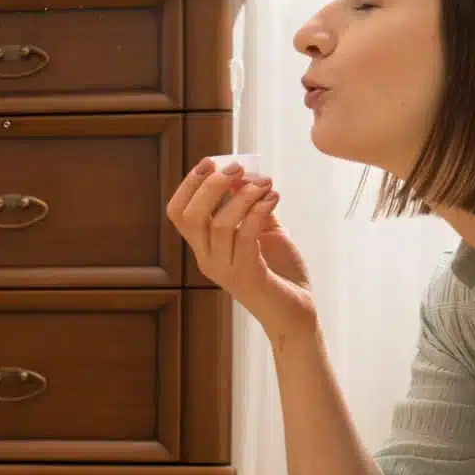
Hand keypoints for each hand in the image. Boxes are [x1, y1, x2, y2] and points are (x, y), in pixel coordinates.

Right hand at [166, 159, 315, 341]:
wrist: (296, 311)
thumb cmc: (279, 271)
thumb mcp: (263, 230)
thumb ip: (249, 205)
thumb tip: (240, 175)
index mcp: (204, 247)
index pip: (178, 213)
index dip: (189, 185)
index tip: (211, 162)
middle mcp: (207, 259)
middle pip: (191, 216)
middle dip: (212, 185)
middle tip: (237, 169)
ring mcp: (225, 269)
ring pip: (220, 224)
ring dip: (244, 196)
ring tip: (265, 184)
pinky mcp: (248, 275)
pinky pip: (246, 236)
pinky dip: (259, 210)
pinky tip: (274, 198)